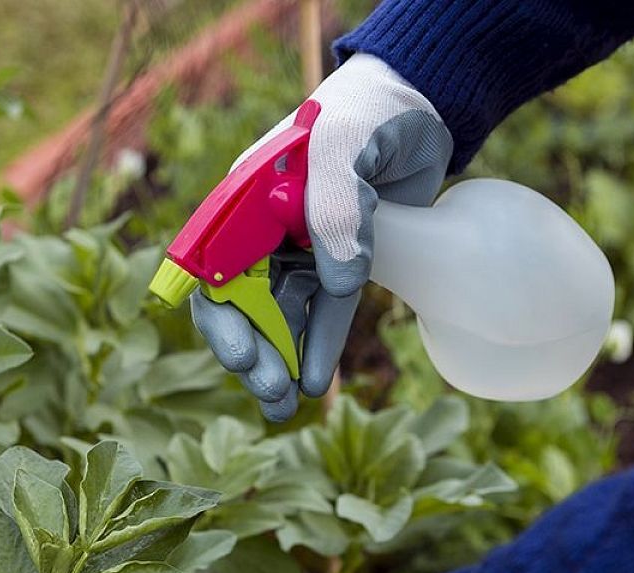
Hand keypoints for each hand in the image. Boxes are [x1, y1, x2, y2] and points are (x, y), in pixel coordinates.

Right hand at [193, 54, 452, 421]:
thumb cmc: (368, 113)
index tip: (243, 356)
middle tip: (271, 392)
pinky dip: (317, 347)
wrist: (421, 104)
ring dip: (279, 361)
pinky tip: (315, 382)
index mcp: (244, 204)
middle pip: (240, 304)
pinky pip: (322, 312)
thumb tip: (337, 284)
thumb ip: (336, 211)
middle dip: (251, 353)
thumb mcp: (343, 148)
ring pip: (278, 317)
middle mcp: (263, 231)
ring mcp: (301, 249)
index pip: (212, 271)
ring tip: (286, 406)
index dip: (222, 319)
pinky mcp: (341, 261)